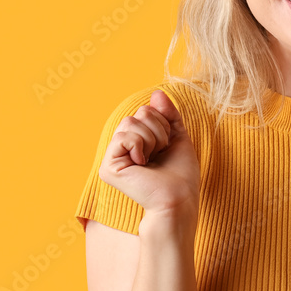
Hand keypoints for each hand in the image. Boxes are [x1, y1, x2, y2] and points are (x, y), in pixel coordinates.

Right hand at [98, 90, 199, 219]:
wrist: (180, 197)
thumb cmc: (181, 173)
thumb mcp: (177, 136)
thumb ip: (167, 114)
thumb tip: (156, 93)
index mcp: (137, 141)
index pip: (145, 111)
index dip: (163, 123)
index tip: (167, 145)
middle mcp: (122, 148)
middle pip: (137, 114)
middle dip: (157, 130)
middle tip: (160, 153)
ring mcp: (113, 157)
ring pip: (129, 123)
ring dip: (151, 139)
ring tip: (152, 158)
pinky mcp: (109, 167)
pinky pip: (123, 137)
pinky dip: (139, 146)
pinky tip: (141, 164)